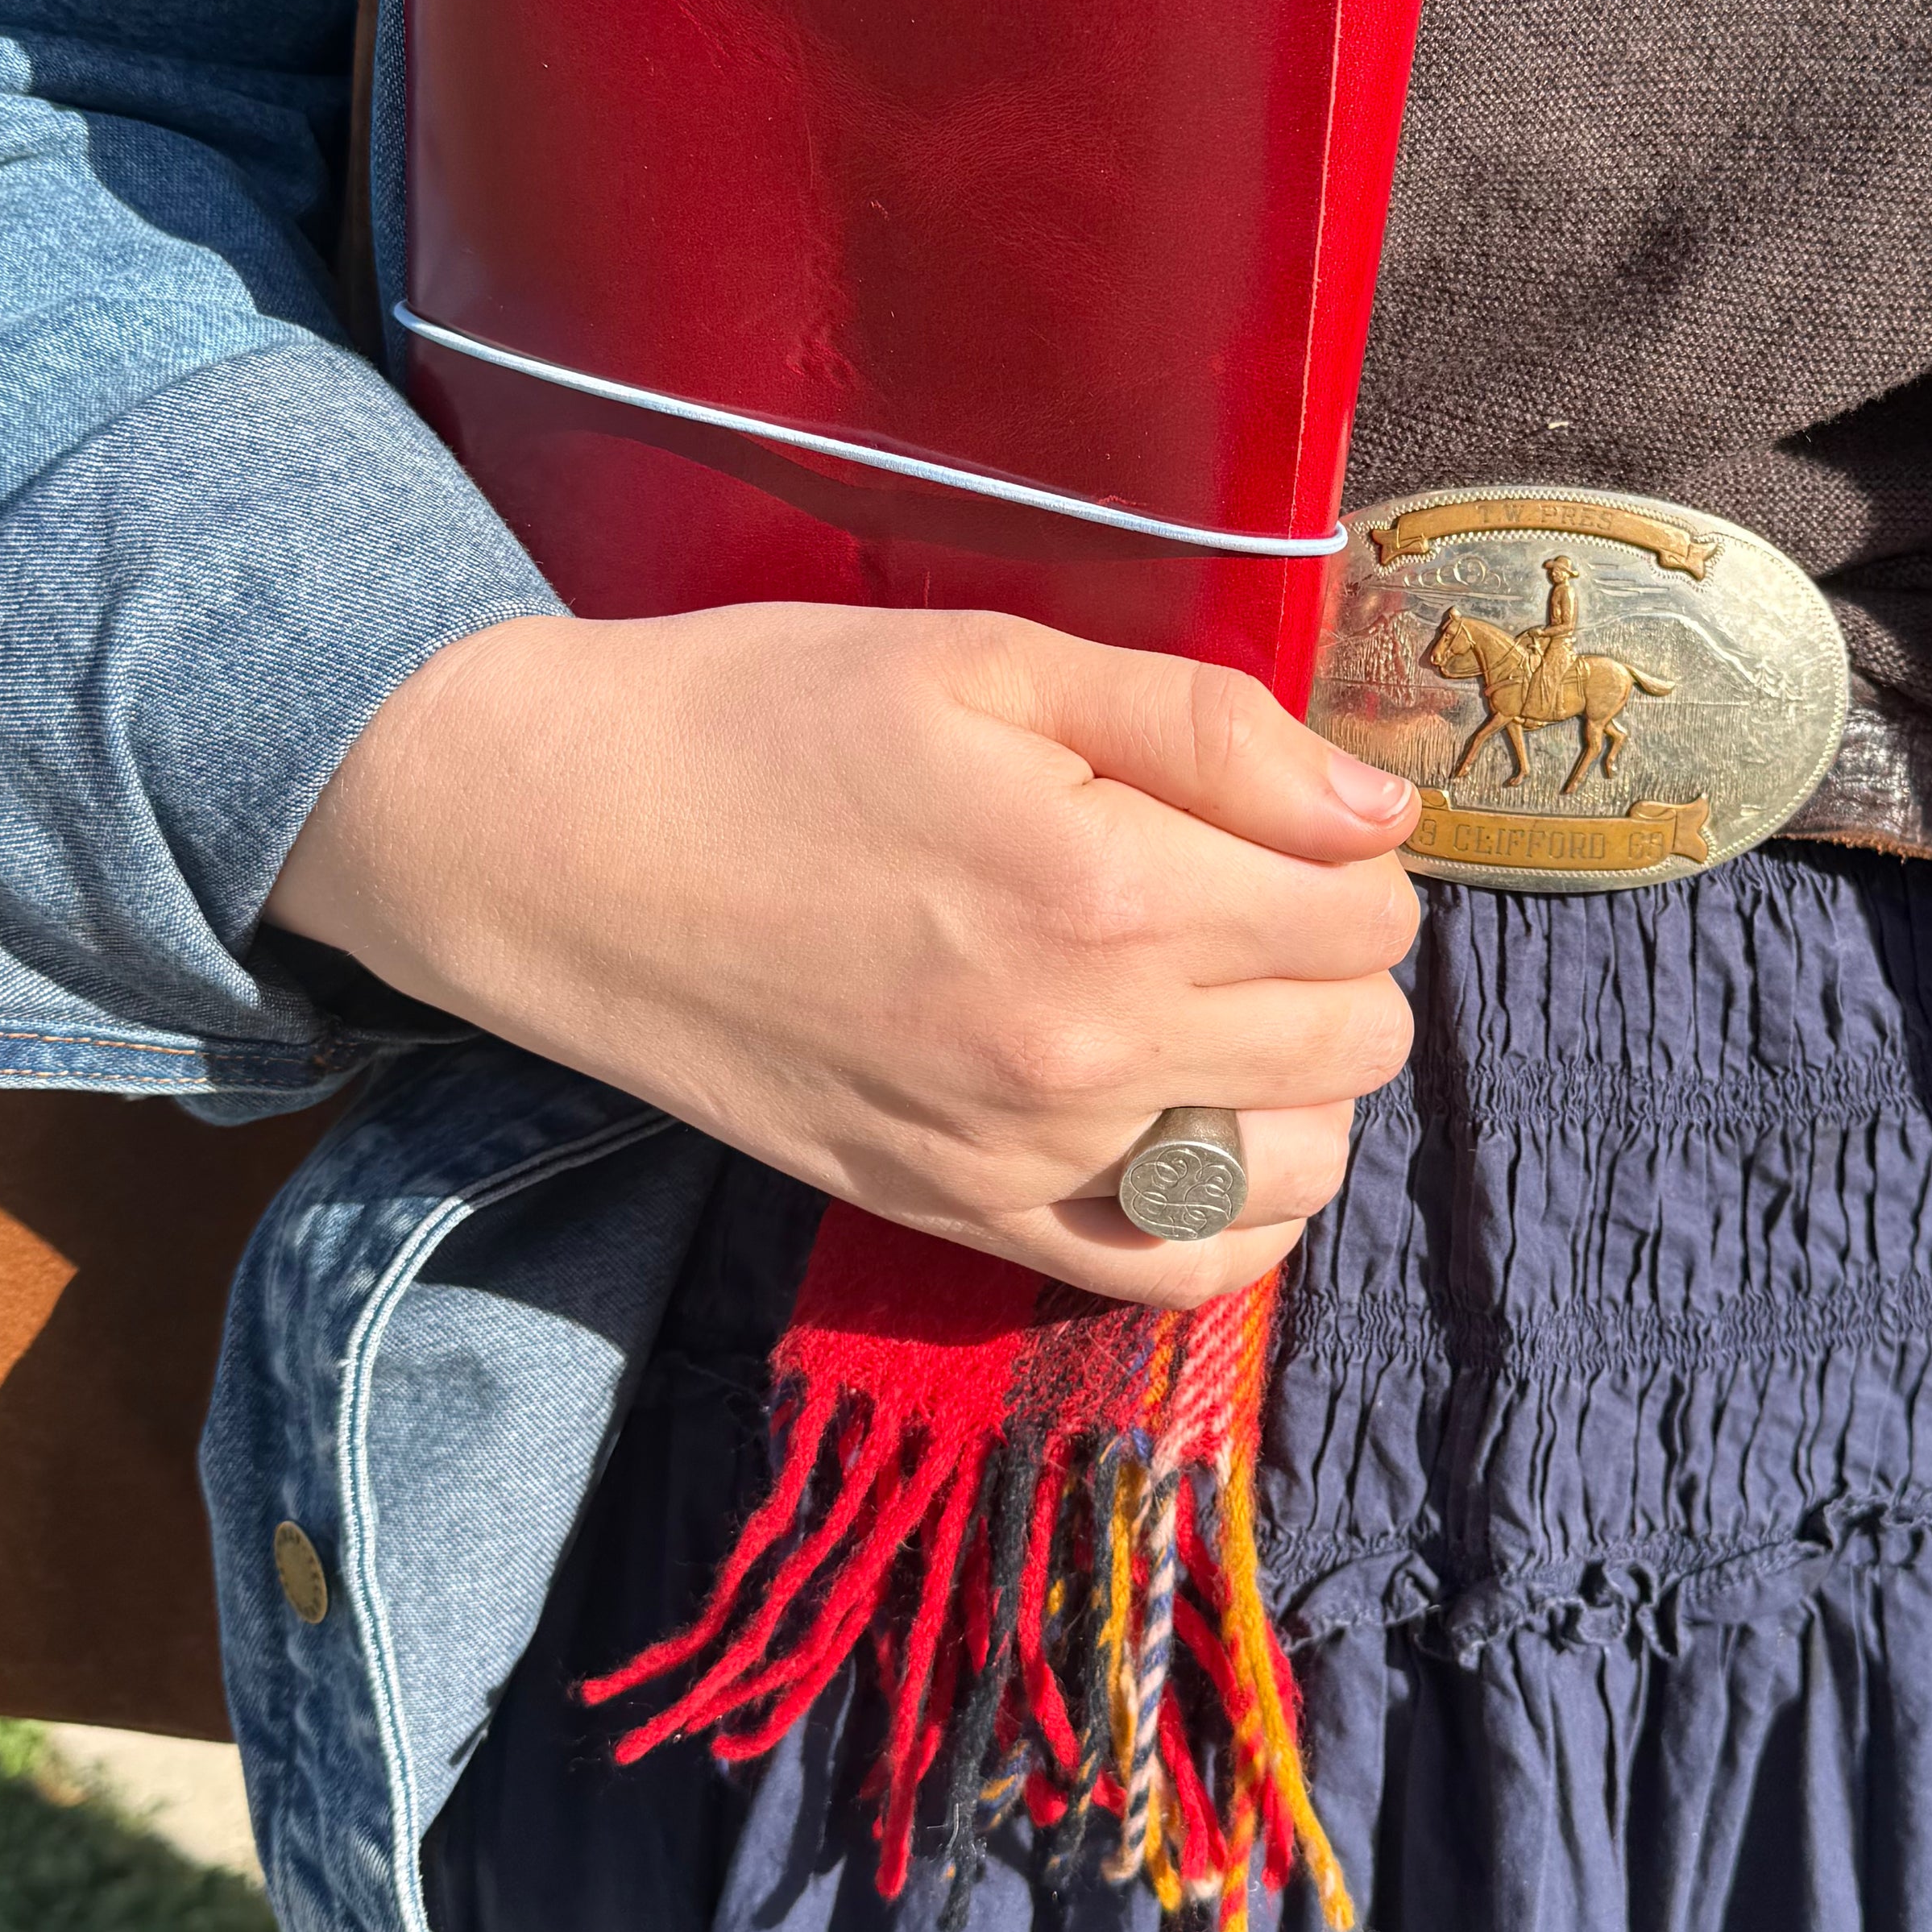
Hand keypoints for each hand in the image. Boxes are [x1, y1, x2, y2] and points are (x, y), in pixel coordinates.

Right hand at [265, 606, 1421, 1306]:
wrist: (554, 847)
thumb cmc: (763, 720)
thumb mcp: (991, 660)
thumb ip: (1207, 728)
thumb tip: (1377, 808)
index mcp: (1109, 891)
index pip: (1363, 909)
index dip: (1344, 847)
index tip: (1272, 813)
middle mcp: (1084, 1048)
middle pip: (1355, 1039)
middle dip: (1333, 955)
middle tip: (1236, 885)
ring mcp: (1024, 1155)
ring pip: (1297, 1165)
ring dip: (1296, 1082)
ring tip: (1212, 997)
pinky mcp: (961, 1215)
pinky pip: (1178, 1271)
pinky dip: (1225, 1207)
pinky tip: (1185, 1119)